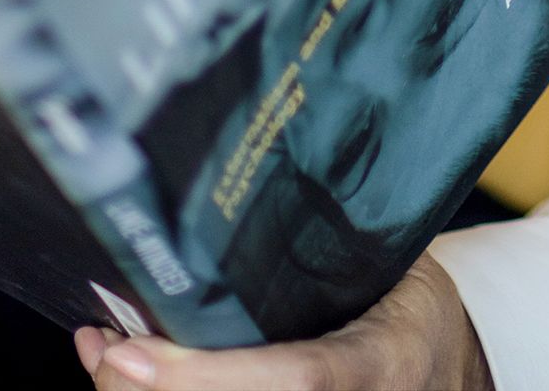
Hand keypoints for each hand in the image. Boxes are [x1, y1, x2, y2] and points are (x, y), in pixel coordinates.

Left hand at [73, 253, 491, 390]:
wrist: (447, 378)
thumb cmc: (421, 313)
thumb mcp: (401, 267)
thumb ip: (336, 249)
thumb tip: (253, 177)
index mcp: (379, 364)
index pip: (292, 382)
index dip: (202, 379)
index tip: (129, 352)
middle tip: (100, 346)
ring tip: (101, 352)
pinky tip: (129, 373)